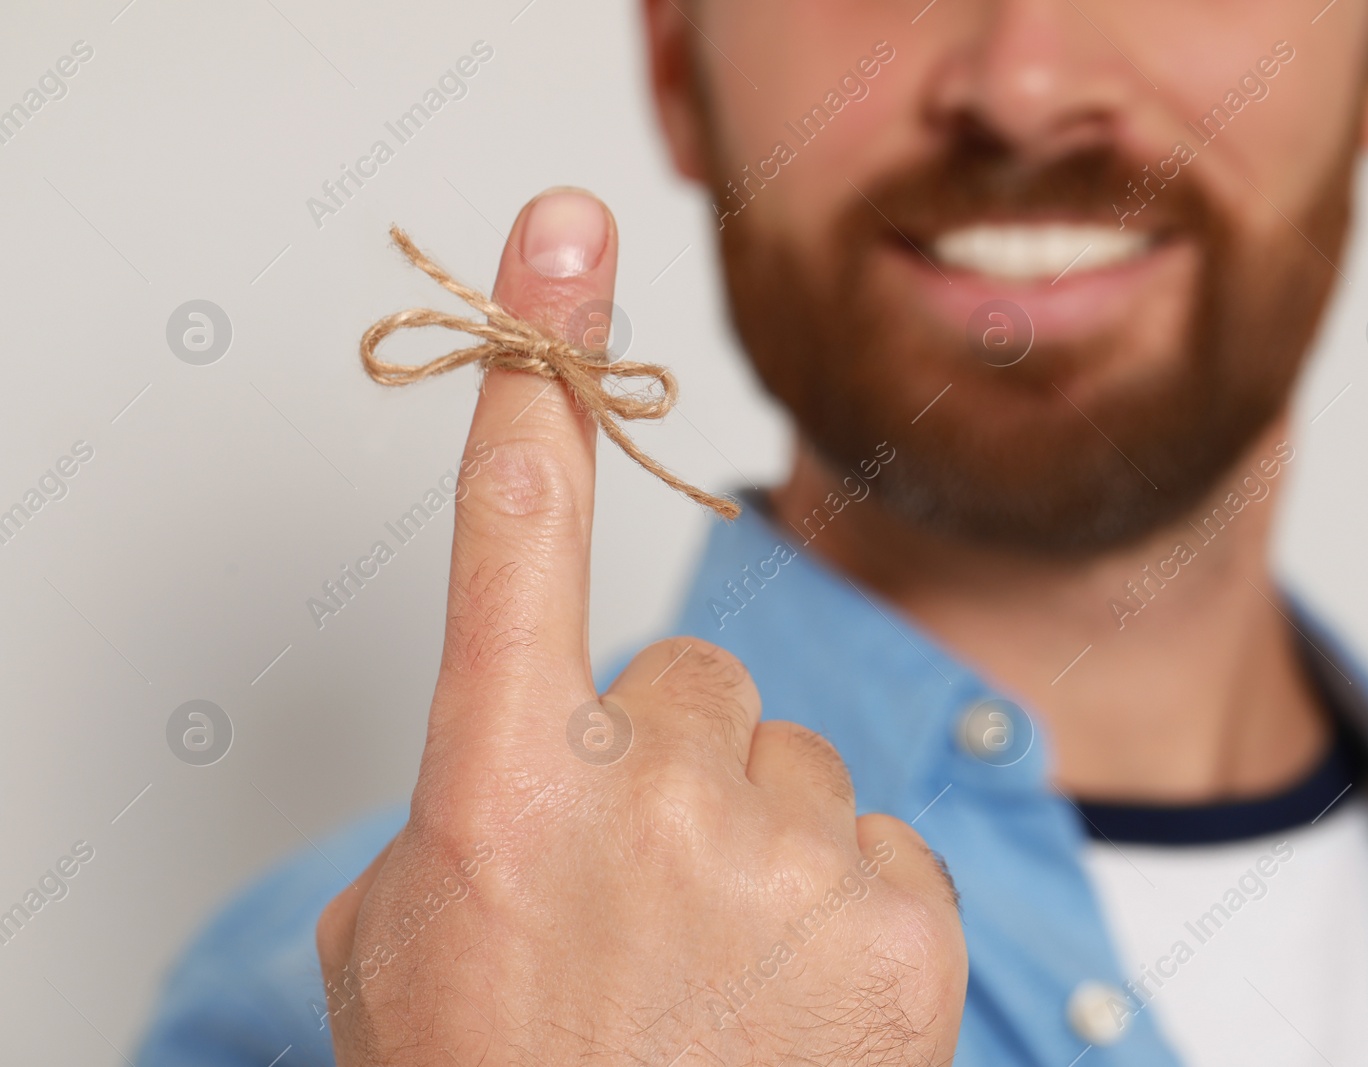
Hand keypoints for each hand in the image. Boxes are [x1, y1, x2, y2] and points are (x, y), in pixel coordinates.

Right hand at [315, 189, 966, 1065]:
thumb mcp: (412, 948)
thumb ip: (468, 807)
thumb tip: (546, 746)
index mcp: (499, 794)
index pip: (516, 535)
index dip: (541, 375)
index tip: (562, 239)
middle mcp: (649, 799)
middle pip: (696, 681)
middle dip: (672, 769)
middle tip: (643, 906)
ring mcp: (791, 856)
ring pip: (793, 762)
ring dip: (759, 842)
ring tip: (718, 980)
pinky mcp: (908, 919)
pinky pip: (877, 838)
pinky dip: (847, 904)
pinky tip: (799, 1005)